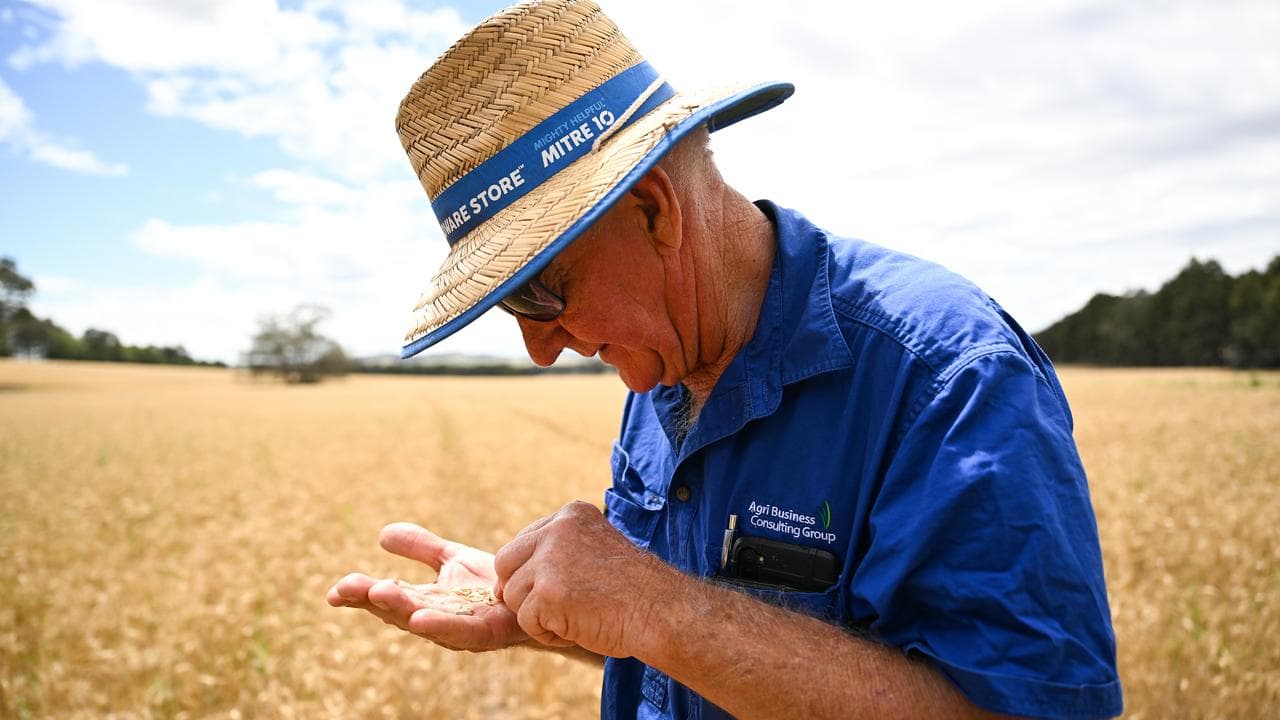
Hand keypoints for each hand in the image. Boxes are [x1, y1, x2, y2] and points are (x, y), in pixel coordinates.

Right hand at [326, 522, 527, 651]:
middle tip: (346, 588)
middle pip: (399, 611)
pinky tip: (419, 618)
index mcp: (425, 602)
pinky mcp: (488, 632)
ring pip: (425, 622)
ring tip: (377, 594)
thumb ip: (420, 547)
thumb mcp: (451, 559)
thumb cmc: (492, 582)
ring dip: (399, 610)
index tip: (334, 592)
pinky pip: (462, 631)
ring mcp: (461, 628)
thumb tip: (382, 535)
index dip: (361, 596)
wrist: (537, 589)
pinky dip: (439, 626)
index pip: (386, 598)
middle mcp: (438, 619)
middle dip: (372, 601)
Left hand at [494, 501, 668, 656]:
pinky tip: (577, 628)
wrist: (660, 610)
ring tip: (575, 617)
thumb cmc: (633, 590)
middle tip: (555, 606)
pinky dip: (548, 633)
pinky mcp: (548, 592)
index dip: (534, 573)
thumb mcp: (594, 550)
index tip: (565, 587)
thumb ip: (557, 552)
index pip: (524, 542)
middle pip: (506, 563)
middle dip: (522, 590)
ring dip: (537, 615)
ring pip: (513, 594)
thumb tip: (503, 583)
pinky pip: (525, 621)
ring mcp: (550, 559)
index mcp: (571, 514)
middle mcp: (557, 529)